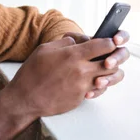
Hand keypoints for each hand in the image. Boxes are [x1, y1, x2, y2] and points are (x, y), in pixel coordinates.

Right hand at [4, 36, 119, 120]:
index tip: (109, 42)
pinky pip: (97, 90)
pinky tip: (89, 82)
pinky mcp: (80, 98)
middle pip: (111, 63)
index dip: (110, 42)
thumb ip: (65, 42)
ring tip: (100, 69)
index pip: (104, 45)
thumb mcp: (45, 49)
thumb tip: (78, 41)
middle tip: (109, 56)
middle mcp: (81, 70)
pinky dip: (97, 85)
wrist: (25, 99)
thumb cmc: (32, 72)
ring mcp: (82, 86)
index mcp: (73, 54)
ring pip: (107, 78)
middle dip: (113, 58)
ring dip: (107, 73)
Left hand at [63, 31, 129, 98]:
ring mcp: (106, 71)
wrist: (56, 71)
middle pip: (123, 55)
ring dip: (110, 78)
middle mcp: (109, 56)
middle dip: (117, 59)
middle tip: (107, 63)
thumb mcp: (68, 43)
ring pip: (117, 74)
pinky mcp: (100, 84)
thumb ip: (78, 39)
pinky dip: (97, 91)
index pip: (119, 37)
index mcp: (104, 43)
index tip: (115, 40)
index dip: (121, 37)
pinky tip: (87, 93)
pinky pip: (105, 89)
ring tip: (97, 82)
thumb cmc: (64, 53)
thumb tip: (87, 40)